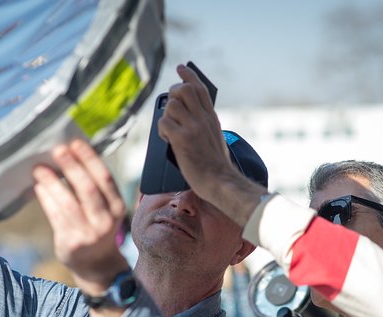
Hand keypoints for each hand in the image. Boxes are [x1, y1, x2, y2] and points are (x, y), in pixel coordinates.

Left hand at [32, 140, 128, 295]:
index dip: (90, 159)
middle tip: (57, 150)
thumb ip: (93, 187)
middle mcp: (105, 221)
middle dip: (72, 167)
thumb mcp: (104, 209)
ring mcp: (88, 234)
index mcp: (117, 208)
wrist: (96, 265)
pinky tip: (39, 187)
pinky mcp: (70, 243)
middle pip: (88, 189)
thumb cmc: (97, 227)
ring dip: (52, 182)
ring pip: (68, 203)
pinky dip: (46, 199)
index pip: (105, 179)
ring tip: (40, 168)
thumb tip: (69, 154)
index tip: (75, 143)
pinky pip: (56, 216)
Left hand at [158, 65, 266, 225]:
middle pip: (184, 90)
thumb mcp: (215, 137)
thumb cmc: (215, 165)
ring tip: (170, 130)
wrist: (220, 181)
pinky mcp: (182, 140)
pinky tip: (167, 139)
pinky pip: (164, 123)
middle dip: (172, 95)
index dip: (188, 76)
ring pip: (171, 106)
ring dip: (166, 116)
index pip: (200, 89)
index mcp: (212, 118)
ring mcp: (193, 128)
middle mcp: (203, 119)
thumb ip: (204, 124)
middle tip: (170, 107)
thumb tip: (185, 114)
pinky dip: (162, 131)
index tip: (181, 68)